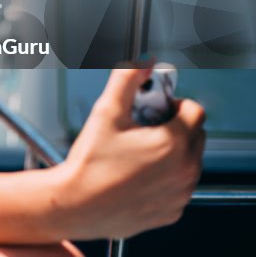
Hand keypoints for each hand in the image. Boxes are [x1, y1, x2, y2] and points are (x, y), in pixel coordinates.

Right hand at [57, 67, 204, 239]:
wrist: (78, 205)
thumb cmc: (90, 164)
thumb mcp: (106, 113)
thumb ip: (127, 80)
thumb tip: (142, 62)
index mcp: (172, 143)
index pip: (194, 110)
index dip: (174, 103)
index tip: (155, 108)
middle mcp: (184, 170)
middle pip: (195, 134)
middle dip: (173, 126)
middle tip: (142, 127)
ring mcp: (180, 192)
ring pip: (189, 161)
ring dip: (171, 152)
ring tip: (136, 151)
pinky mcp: (173, 209)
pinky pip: (179, 186)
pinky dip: (165, 177)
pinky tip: (137, 174)